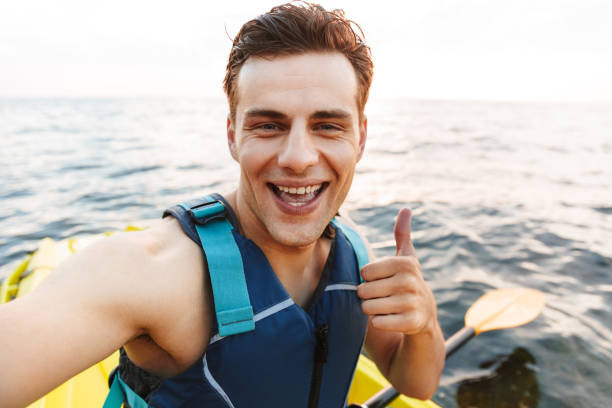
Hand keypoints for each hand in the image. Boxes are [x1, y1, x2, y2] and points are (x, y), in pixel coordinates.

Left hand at [357, 208, 435, 333]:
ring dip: (371, 309)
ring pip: (368, 307)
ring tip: (386, 306)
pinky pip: (377, 323)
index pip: (364, 272)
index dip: (368, 278)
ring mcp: (411, 303)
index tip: (381, 280)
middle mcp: (409, 282)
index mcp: (404, 263)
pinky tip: (391, 319)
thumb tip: (406, 208)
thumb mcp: (406, 257)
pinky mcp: (410, 323)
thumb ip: (402, 233)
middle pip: (363, 290)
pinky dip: (378, 322)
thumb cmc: (407, 281)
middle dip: (367, 295)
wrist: (425, 314)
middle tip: (383, 295)